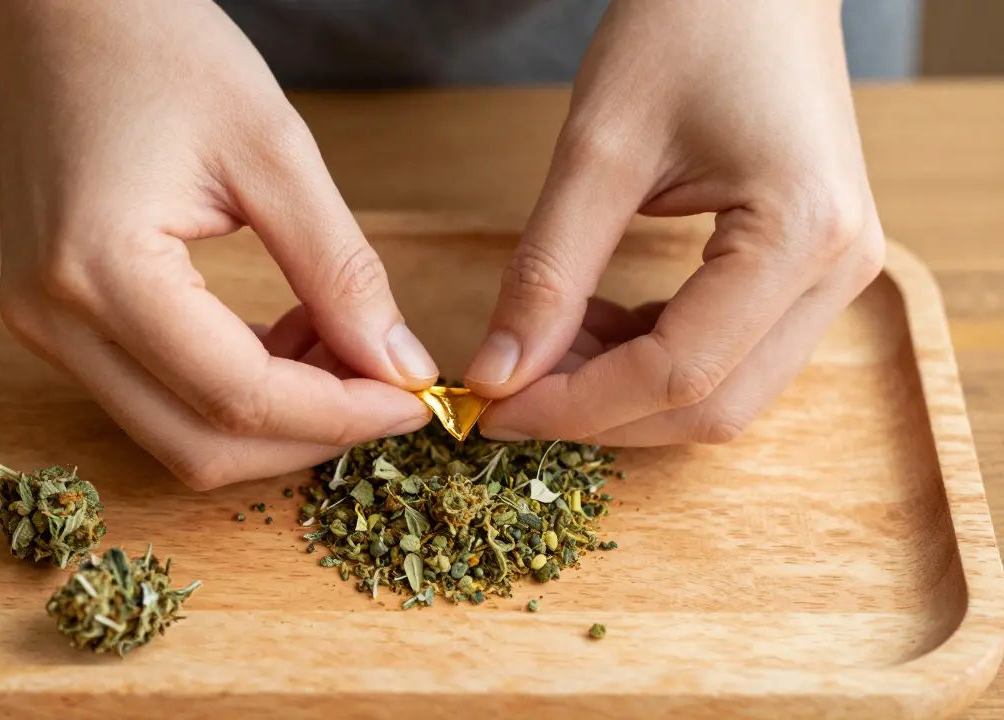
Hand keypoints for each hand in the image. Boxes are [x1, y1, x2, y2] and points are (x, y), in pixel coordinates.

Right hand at [0, 0, 434, 487]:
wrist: (52, 10)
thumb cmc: (156, 46)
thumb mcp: (272, 149)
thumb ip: (339, 269)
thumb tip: (398, 364)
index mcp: (99, 270)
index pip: (237, 397)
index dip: (339, 416)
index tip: (415, 400)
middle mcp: (55, 320)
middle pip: (200, 447)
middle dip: (309, 435)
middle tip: (386, 387)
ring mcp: (45, 328)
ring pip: (178, 435)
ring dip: (275, 416)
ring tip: (341, 343)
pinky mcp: (56, 321)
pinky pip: (157, 395)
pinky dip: (235, 391)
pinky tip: (289, 336)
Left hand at [465, 0, 885, 444]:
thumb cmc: (687, 24)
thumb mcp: (599, 149)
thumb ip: (546, 272)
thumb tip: (498, 374)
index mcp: (801, 234)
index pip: (678, 374)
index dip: (574, 408)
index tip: (492, 409)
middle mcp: (839, 269)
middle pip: (713, 405)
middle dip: (601, 413)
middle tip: (512, 390)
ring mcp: (835, 271)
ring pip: (725, 389)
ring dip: (625, 389)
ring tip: (547, 342)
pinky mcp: (810, 266)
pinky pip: (731, 350)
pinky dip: (652, 355)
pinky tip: (593, 322)